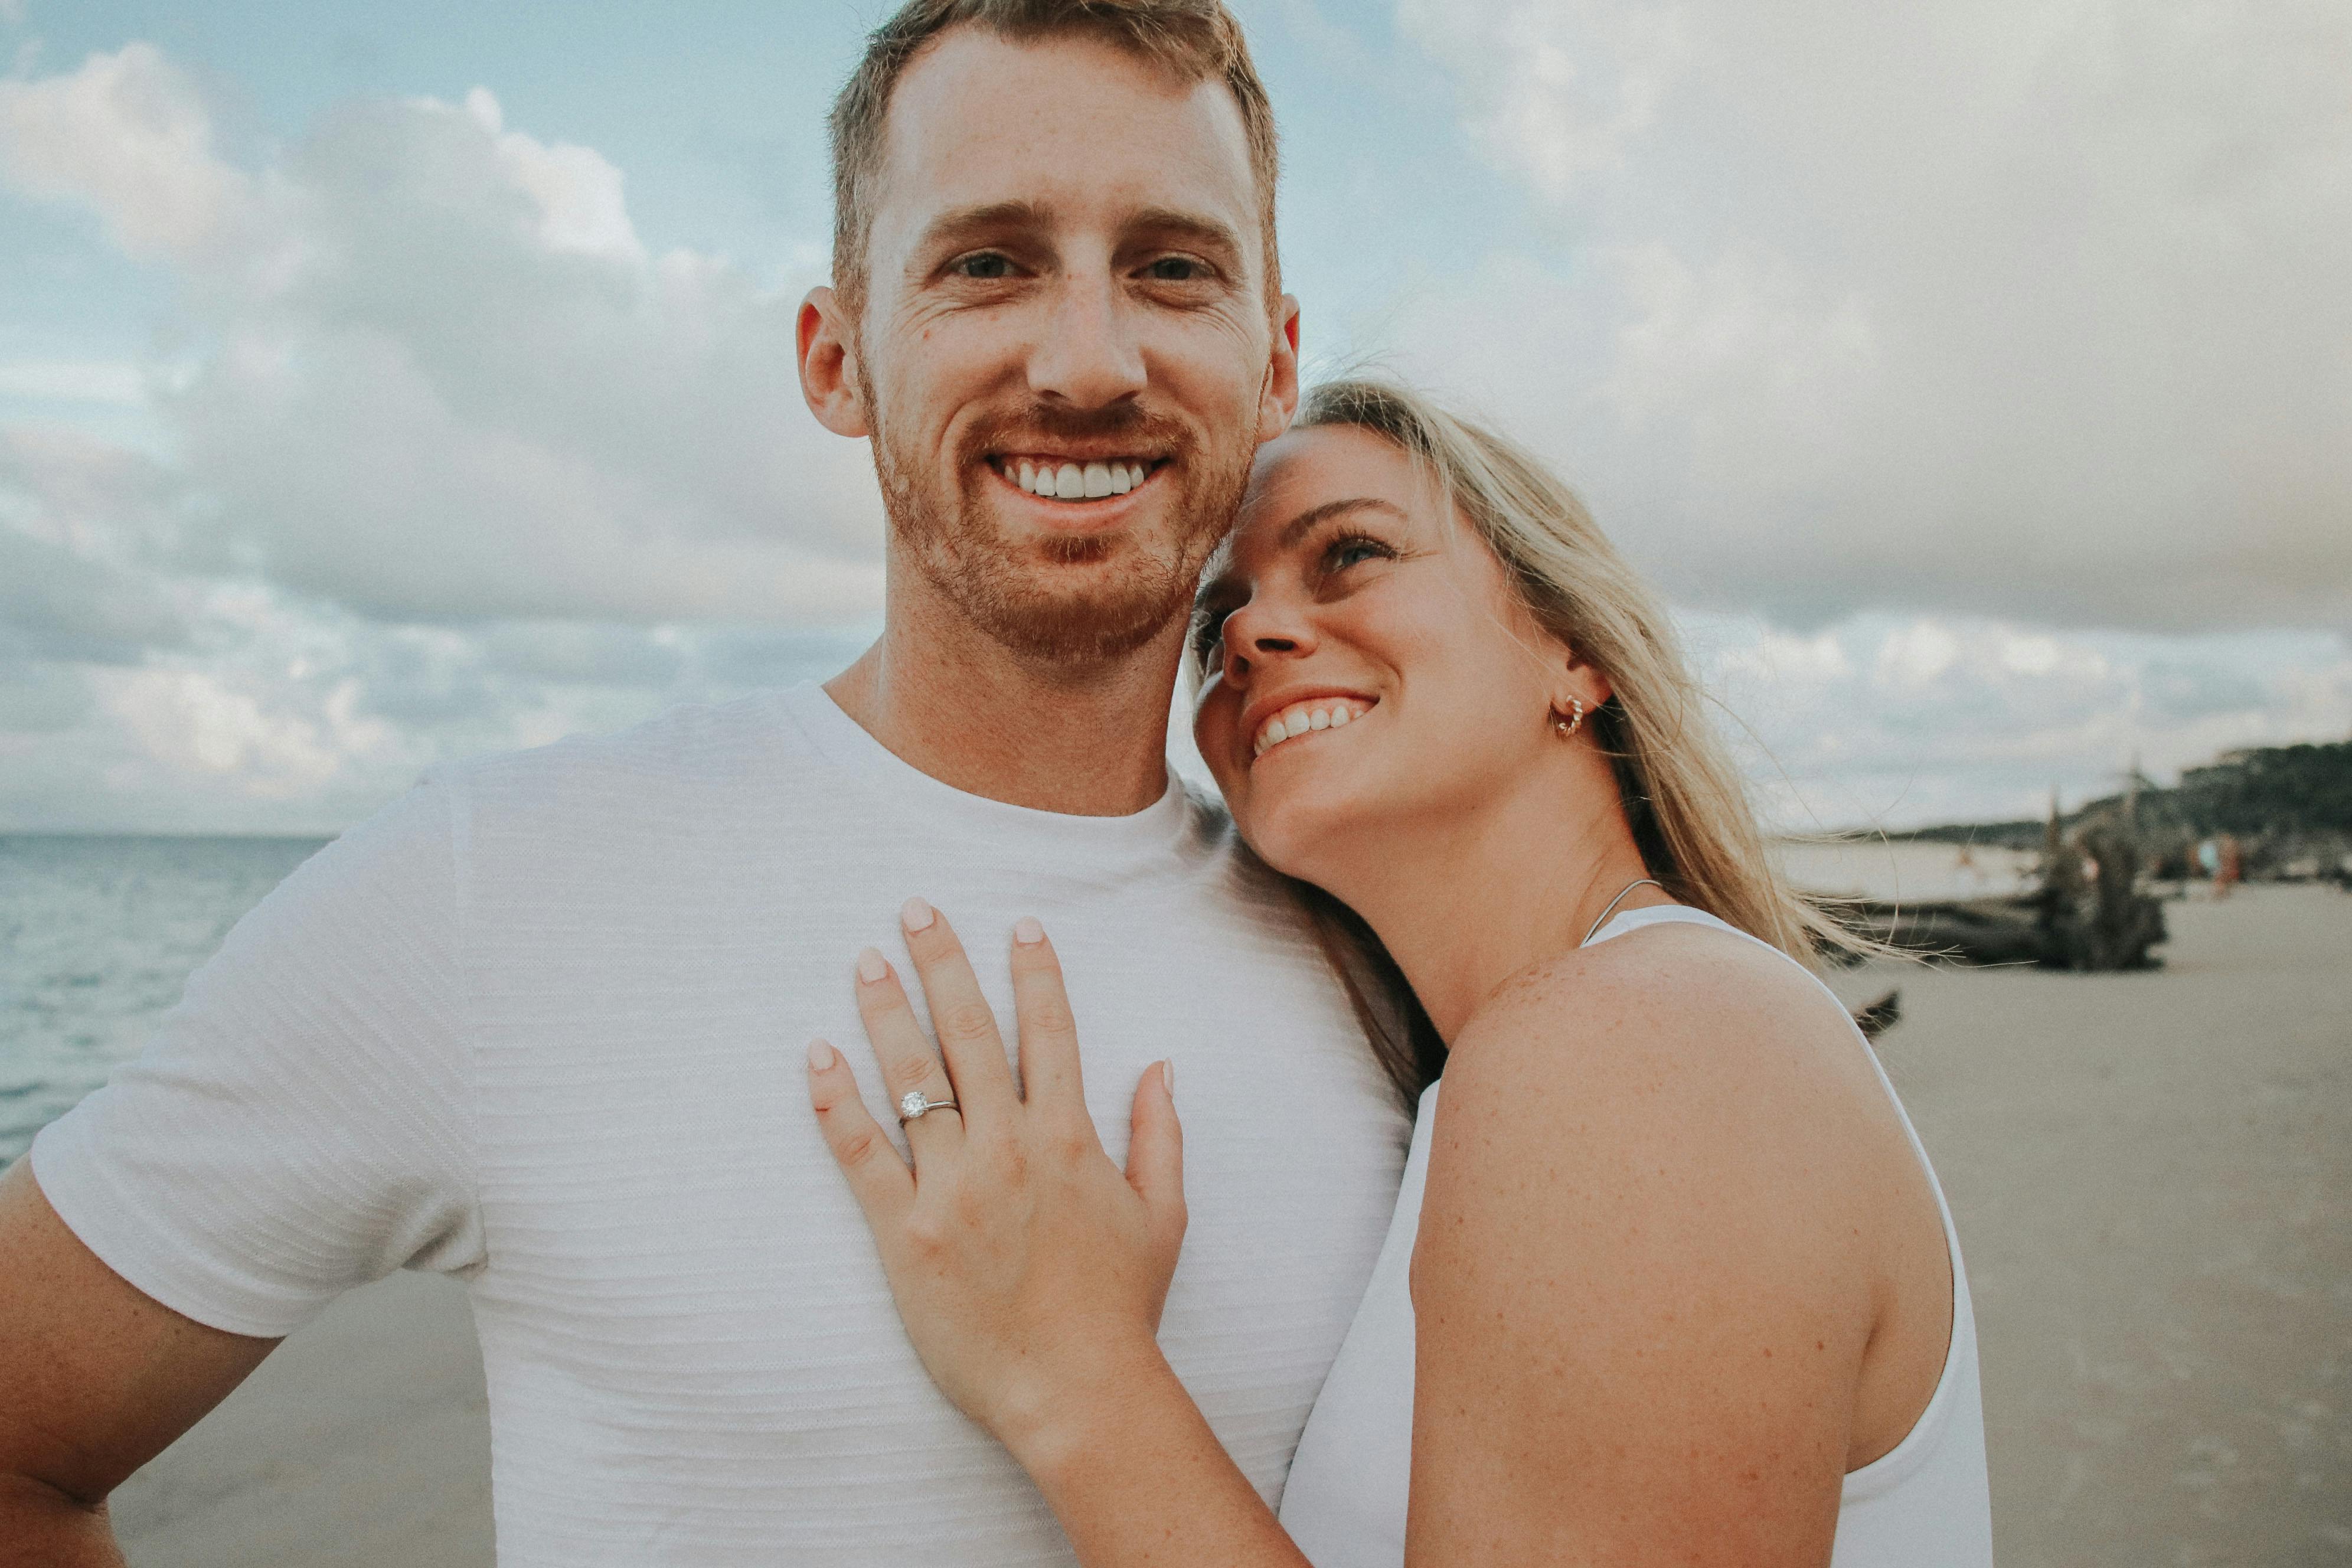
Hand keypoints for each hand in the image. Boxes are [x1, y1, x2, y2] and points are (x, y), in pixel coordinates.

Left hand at [804, 900, 1186, 1456]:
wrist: (1076, 1390)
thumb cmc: (1120, 1309)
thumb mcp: (1163, 1216)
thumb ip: (1161, 1135)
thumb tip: (1161, 1066)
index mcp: (1068, 1140)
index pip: (1049, 1034)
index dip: (1035, 974)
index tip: (1019, 924)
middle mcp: (1009, 1149)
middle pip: (970, 1036)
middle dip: (944, 964)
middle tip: (916, 909)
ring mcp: (953, 1187)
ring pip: (913, 1079)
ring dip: (887, 1012)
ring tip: (866, 961)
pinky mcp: (905, 1231)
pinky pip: (864, 1153)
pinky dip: (838, 1102)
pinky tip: (817, 1055)